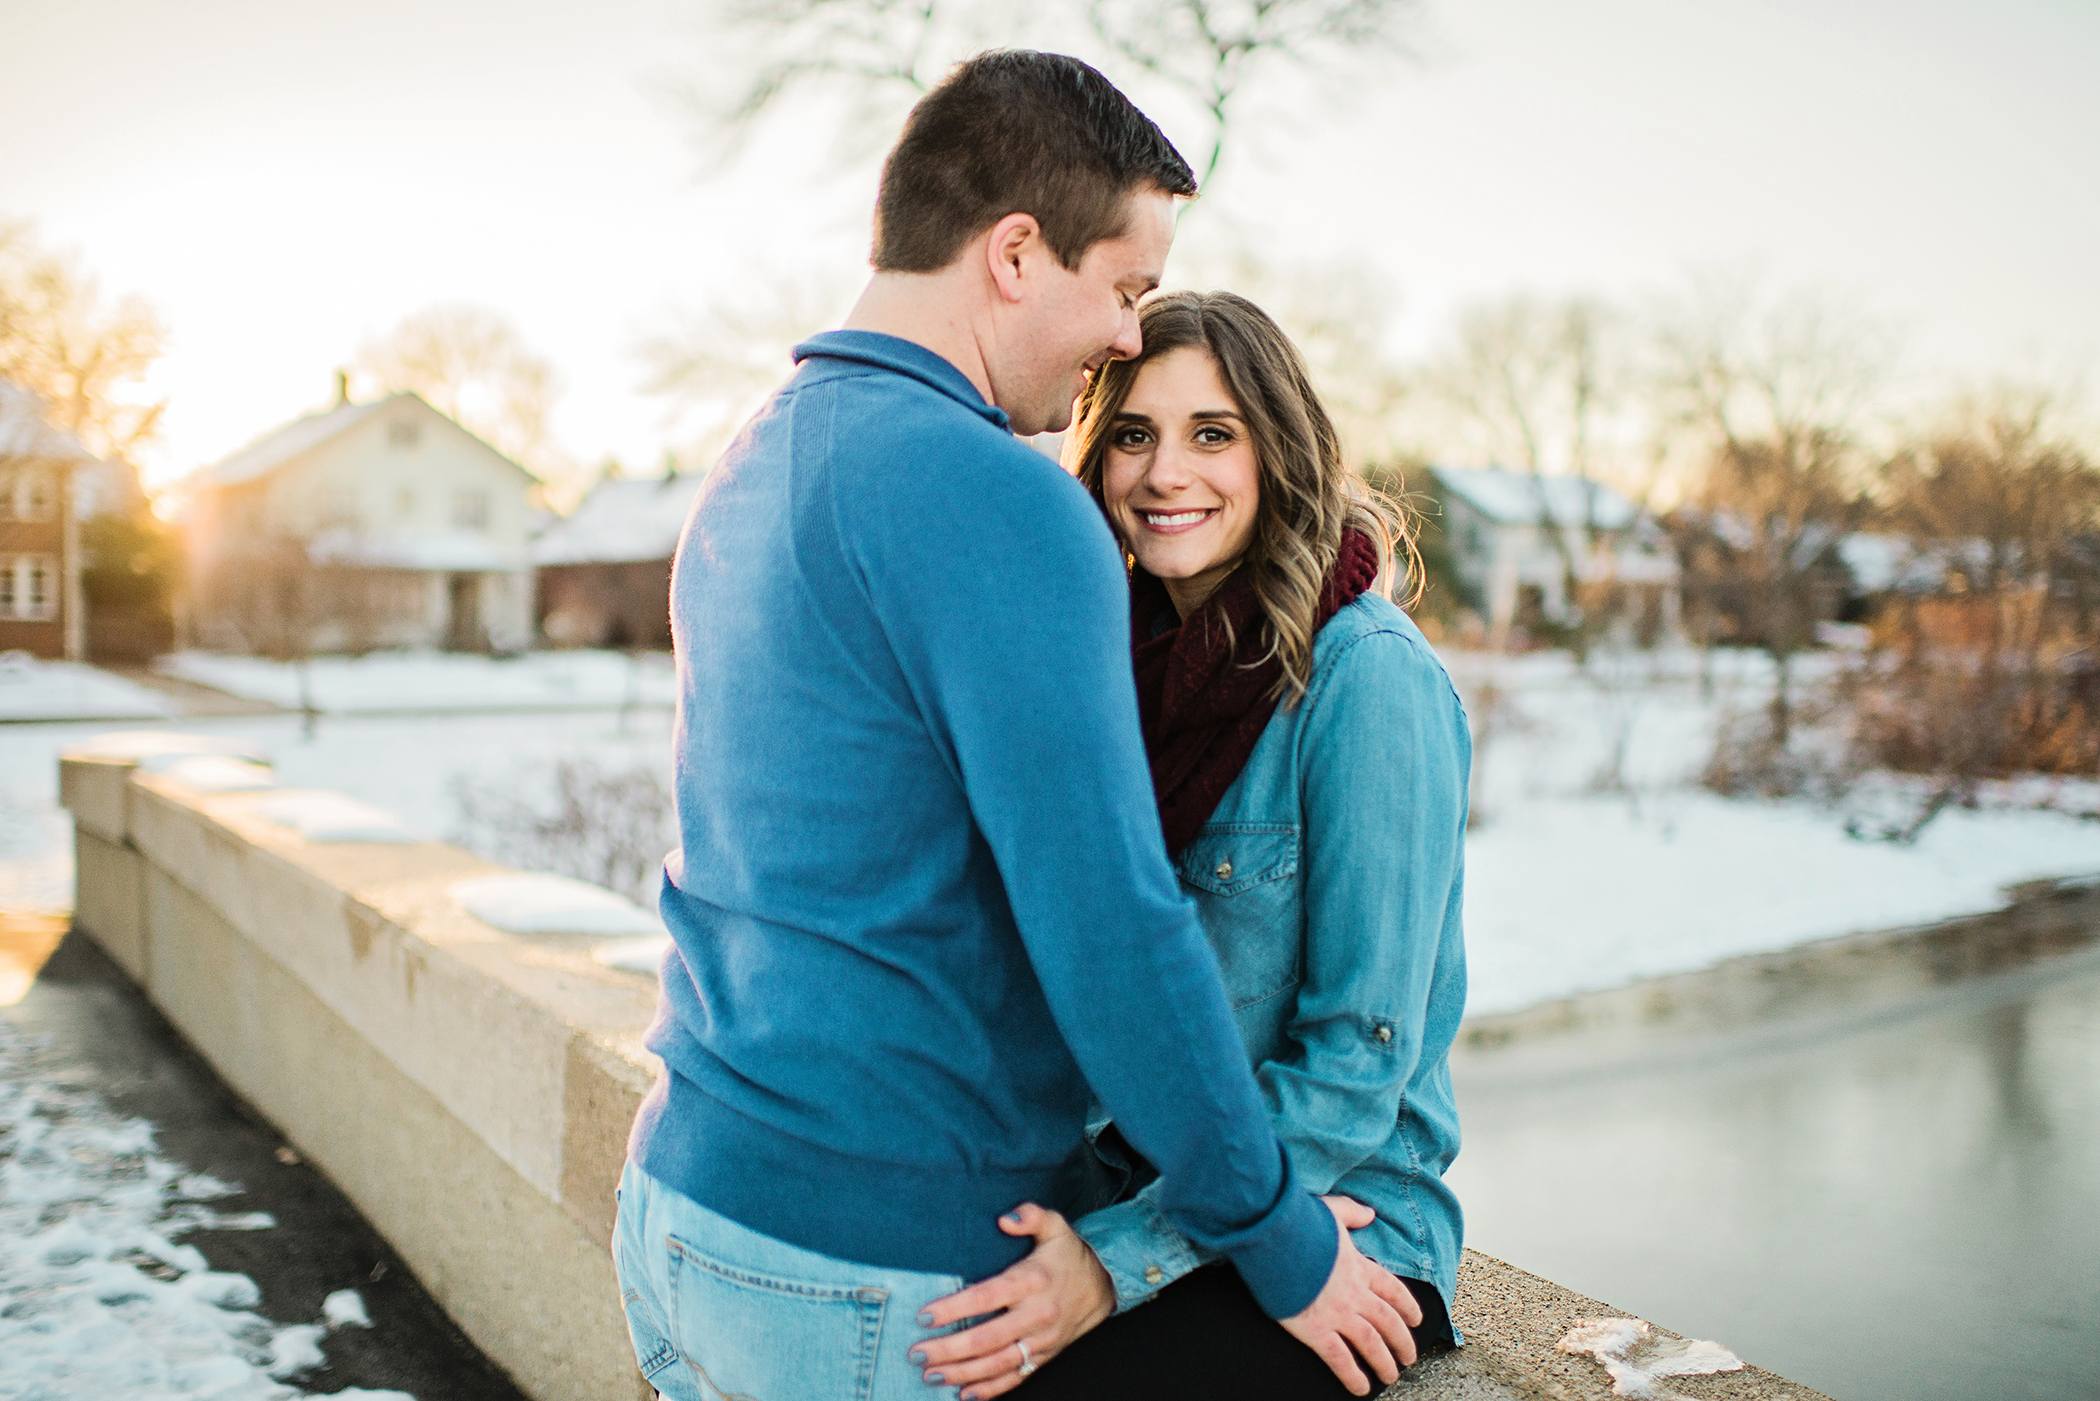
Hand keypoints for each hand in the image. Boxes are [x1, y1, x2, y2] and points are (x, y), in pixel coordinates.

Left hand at [912, 1203, 1114, 1397]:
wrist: (1104, 1287)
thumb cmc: (1068, 1255)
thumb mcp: (1055, 1226)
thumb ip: (1031, 1215)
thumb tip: (1004, 1218)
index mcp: (1032, 1281)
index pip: (986, 1297)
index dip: (954, 1309)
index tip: (924, 1316)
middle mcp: (1036, 1314)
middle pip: (987, 1338)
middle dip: (949, 1349)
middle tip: (917, 1353)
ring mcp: (1041, 1340)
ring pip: (997, 1364)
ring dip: (962, 1373)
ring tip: (930, 1375)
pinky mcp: (1044, 1356)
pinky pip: (1015, 1378)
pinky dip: (990, 1390)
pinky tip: (964, 1394)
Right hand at [1279, 1195, 1423, 1394]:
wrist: (1274, 1238)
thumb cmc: (1299, 1222)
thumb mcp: (1331, 1210)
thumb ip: (1352, 1212)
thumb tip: (1370, 1213)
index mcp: (1359, 1266)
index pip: (1393, 1291)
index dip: (1408, 1307)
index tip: (1417, 1320)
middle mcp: (1355, 1293)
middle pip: (1388, 1322)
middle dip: (1402, 1342)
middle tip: (1409, 1357)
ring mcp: (1337, 1314)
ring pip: (1371, 1344)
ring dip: (1384, 1363)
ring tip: (1391, 1376)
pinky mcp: (1316, 1330)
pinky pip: (1340, 1359)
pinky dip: (1352, 1376)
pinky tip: (1361, 1388)